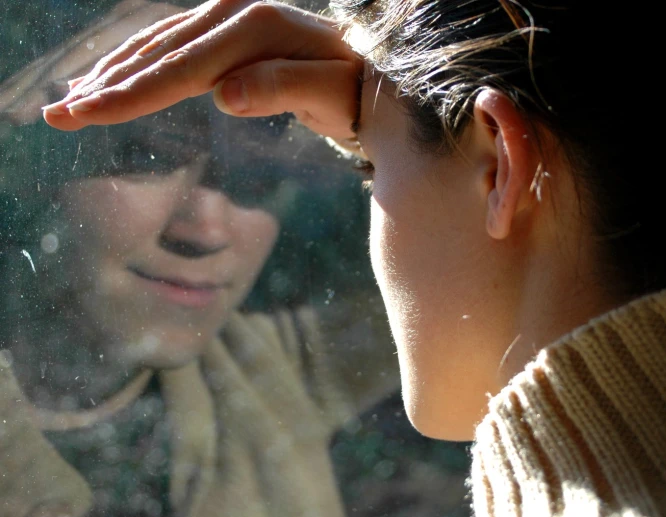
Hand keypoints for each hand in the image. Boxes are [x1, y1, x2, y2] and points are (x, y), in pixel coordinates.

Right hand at [41, 0, 360, 140]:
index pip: (180, 69)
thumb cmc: (354, 90)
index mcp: (253, 28)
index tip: (85, 114)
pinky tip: (112, 73)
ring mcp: (226, 15)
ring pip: (156, 44)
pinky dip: (136, 59)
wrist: (369, 70)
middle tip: (56, 114)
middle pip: (157, 55)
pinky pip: (170, 42)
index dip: (130, 95)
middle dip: (104, 87)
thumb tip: (226, 94)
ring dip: (111, 71)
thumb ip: (283, 89)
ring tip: (70, 97)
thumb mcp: (330, 94)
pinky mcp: (225, 28)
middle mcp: (232, 12)